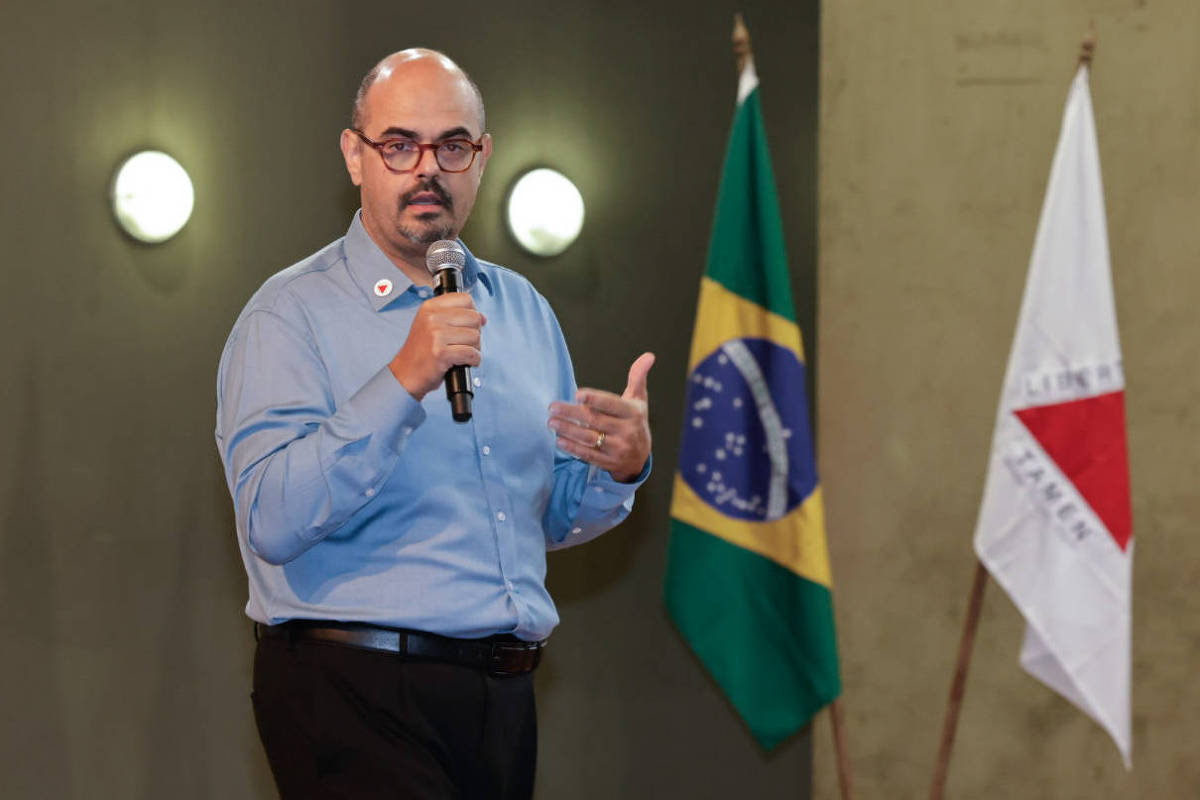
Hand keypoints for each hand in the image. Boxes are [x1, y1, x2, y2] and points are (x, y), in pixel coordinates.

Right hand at [388, 293, 485, 399]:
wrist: (406, 373)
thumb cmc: (422, 351)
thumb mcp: (431, 324)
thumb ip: (454, 316)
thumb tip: (482, 317)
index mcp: (430, 307)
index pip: (466, 299)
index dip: (473, 312)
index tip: (469, 325)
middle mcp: (432, 317)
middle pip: (474, 317)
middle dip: (475, 333)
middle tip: (465, 343)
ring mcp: (435, 334)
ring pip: (475, 336)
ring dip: (475, 349)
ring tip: (462, 354)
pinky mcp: (440, 353)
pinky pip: (471, 353)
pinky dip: (473, 360)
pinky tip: (464, 362)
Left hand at [548, 352, 653, 481]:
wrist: (641, 457)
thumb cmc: (634, 422)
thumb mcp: (639, 400)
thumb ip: (638, 377)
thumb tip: (648, 356)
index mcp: (633, 413)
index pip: (612, 404)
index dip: (595, 399)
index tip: (577, 394)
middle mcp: (627, 431)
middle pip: (595, 421)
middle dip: (572, 414)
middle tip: (552, 407)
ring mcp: (618, 448)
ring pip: (590, 438)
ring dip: (568, 430)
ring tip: (552, 422)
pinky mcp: (609, 462)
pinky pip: (589, 455)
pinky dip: (573, 448)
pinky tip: (560, 440)